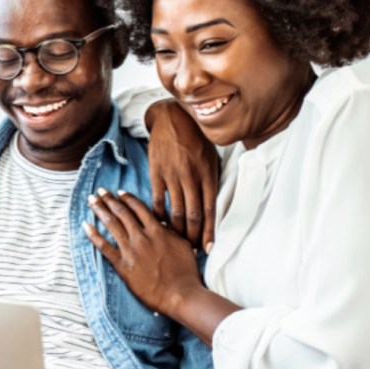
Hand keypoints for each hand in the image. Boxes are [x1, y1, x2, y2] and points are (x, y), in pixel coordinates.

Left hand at [83, 189, 203, 318]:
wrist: (180, 294)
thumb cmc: (185, 272)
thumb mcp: (182, 245)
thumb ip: (169, 232)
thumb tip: (160, 222)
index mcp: (157, 230)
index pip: (139, 208)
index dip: (127, 198)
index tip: (119, 192)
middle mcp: (142, 236)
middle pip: (122, 212)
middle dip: (109, 199)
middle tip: (100, 191)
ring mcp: (131, 250)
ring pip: (112, 224)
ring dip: (100, 210)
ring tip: (91, 201)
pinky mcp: (122, 265)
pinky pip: (104, 247)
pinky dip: (93, 235)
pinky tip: (85, 225)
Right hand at [145, 99, 218, 251]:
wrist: (172, 119)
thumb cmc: (195, 138)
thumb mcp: (211, 157)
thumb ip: (212, 180)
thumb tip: (211, 205)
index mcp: (208, 174)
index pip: (210, 210)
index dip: (209, 232)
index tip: (208, 248)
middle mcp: (191, 177)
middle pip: (193, 215)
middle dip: (193, 236)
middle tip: (191, 249)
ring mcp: (173, 176)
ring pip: (176, 212)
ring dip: (177, 230)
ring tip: (178, 241)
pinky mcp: (157, 173)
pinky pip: (158, 201)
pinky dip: (159, 216)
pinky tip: (161, 225)